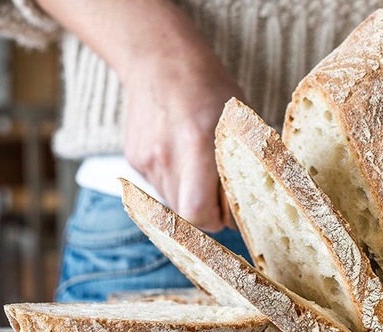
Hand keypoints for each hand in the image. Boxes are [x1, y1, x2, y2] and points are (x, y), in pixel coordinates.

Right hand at [121, 54, 242, 231]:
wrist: (159, 60)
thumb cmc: (207, 86)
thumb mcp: (236, 120)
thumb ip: (239, 163)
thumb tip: (248, 203)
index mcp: (196, 144)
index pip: (198, 212)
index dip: (217, 219)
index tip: (231, 210)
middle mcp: (165, 156)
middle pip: (185, 215)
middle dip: (206, 213)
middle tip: (221, 198)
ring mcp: (145, 159)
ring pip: (171, 204)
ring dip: (189, 198)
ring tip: (201, 171)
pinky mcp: (134, 159)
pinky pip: (158, 187)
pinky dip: (174, 182)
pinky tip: (181, 155)